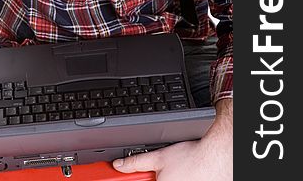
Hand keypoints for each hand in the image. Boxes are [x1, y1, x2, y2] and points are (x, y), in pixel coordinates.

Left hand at [113, 99, 231, 179]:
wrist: (215, 156)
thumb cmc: (191, 157)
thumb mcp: (158, 157)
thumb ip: (135, 162)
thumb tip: (119, 164)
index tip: (145, 177)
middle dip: (154, 179)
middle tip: (165, 171)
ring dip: (168, 179)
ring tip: (175, 172)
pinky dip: (180, 179)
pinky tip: (183, 174)